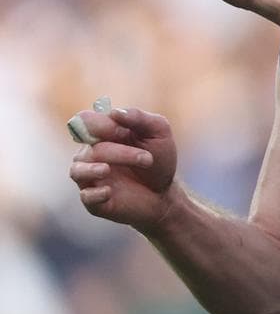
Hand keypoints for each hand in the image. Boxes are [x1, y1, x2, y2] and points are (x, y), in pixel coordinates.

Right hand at [68, 107, 180, 234]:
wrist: (166, 193)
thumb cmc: (160, 159)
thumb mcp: (159, 133)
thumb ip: (139, 118)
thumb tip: (115, 112)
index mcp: (103, 134)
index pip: (86, 121)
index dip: (101, 125)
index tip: (123, 131)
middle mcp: (91, 154)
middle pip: (90, 147)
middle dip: (119, 152)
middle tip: (147, 159)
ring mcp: (90, 178)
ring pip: (78, 170)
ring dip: (95, 169)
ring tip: (108, 170)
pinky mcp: (94, 201)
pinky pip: (85, 196)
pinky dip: (94, 194)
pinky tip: (109, 192)